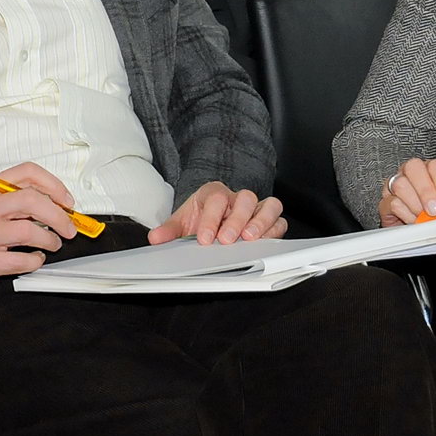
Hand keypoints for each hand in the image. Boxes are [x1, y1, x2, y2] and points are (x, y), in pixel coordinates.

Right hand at [0, 161, 78, 298]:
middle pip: (31, 200)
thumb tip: (59, 204)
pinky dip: (36, 260)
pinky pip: (21, 260)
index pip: (26, 172)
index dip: (53, 184)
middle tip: (68, 227)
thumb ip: (16, 199)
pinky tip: (35, 258)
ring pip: (29, 231)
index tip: (66, 200)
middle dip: (59, 215)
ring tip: (52, 243)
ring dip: (50, 240)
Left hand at [149, 181, 285, 245]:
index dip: (210, 219)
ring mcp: (256, 208)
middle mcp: (237, 198)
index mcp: (214, 193)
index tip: (204, 238)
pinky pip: (279, 220)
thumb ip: (170, 230)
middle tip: (227, 240)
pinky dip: (275, 230)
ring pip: (268, 205)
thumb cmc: (200, 216)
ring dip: (261, 223)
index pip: (216, 199)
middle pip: (246, 199)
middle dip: (236, 220)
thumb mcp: (182, 221)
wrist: (211, 213)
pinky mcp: (270, 220)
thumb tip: (155, 238)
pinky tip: (265, 242)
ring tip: (250, 239)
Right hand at [377, 157, 435, 225]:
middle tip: (435, 210)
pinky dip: (406, 214)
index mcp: (429, 171)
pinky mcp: (385, 202)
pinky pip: (392, 202)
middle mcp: (410, 173)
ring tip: (425, 218)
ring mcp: (395, 185)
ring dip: (416, 205)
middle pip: (414, 168)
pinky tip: (414, 221)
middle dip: (426, 191)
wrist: (415, 235)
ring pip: (401, 184)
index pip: (435, 166)